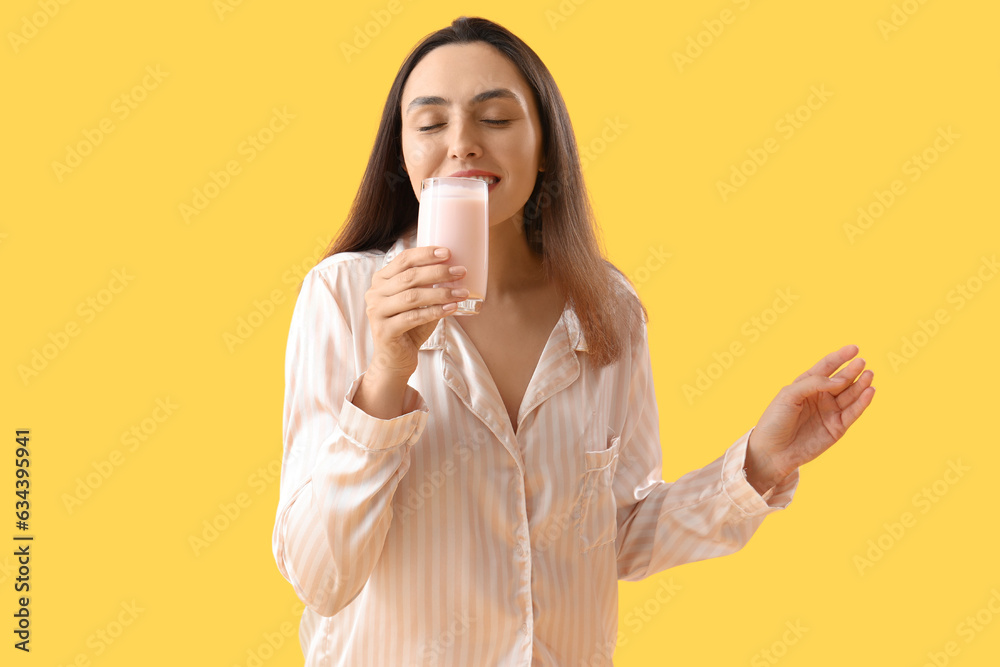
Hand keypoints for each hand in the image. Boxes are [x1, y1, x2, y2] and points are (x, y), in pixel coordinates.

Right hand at [364, 246, 467, 379]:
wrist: (395, 359)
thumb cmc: (410, 327)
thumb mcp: (418, 302)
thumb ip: (428, 285)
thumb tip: (456, 270)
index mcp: (381, 280)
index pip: (403, 260)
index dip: (426, 254)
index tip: (448, 252)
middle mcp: (375, 293)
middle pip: (409, 276)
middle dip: (438, 272)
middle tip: (460, 272)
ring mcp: (376, 312)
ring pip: (412, 296)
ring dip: (440, 293)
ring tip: (461, 292)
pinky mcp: (384, 330)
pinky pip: (413, 317)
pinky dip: (435, 311)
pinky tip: (452, 309)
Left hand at [745, 344, 875, 490]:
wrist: (772, 452)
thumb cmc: (775, 421)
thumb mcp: (788, 395)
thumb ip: (813, 384)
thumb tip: (839, 380)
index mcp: (806, 385)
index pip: (826, 367)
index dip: (840, 357)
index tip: (854, 348)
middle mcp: (820, 397)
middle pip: (841, 380)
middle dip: (852, 371)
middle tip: (862, 362)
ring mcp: (830, 412)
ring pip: (850, 395)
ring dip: (861, 385)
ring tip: (869, 375)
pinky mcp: (837, 428)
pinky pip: (853, 412)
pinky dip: (862, 402)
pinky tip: (869, 391)